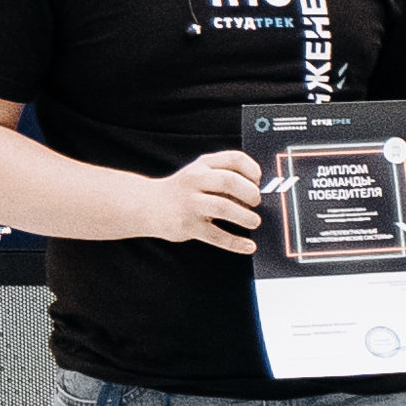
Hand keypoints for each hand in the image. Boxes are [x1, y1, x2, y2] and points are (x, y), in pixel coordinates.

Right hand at [147, 150, 262, 252]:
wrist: (146, 205)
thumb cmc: (184, 189)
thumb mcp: (200, 173)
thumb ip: (226, 174)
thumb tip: (259, 191)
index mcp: (203, 165)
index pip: (234, 159)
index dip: (253, 170)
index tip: (258, 181)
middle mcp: (195, 181)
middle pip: (230, 181)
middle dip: (251, 193)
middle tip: (256, 203)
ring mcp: (190, 203)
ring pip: (224, 207)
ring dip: (245, 217)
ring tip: (253, 222)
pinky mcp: (188, 226)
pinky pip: (217, 235)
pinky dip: (236, 242)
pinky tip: (249, 246)